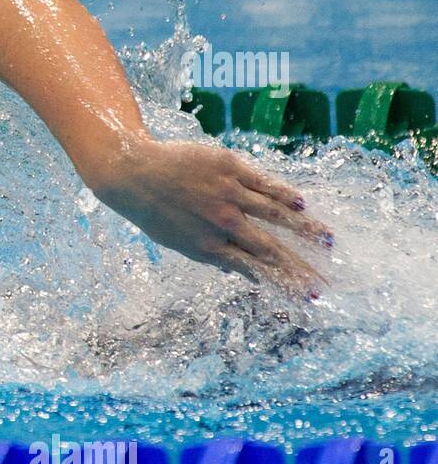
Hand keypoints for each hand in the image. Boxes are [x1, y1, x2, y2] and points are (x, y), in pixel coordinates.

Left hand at [92, 139, 331, 297]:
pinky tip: (302, 205)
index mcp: (210, 247)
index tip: (307, 295)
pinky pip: (263, 183)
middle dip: (302, 268)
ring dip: (305, 229)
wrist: (134, 174)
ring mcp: (227, 194)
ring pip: (275, 214)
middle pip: (272, 249)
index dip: (285, 283)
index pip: (257, 269)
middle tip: (326, 282)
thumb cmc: (155, 211)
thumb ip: (212, 255)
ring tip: (328, 241)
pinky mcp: (228, 168)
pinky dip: (284, 194)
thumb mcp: (178, 242)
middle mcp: (222, 223)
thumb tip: (241, 271)